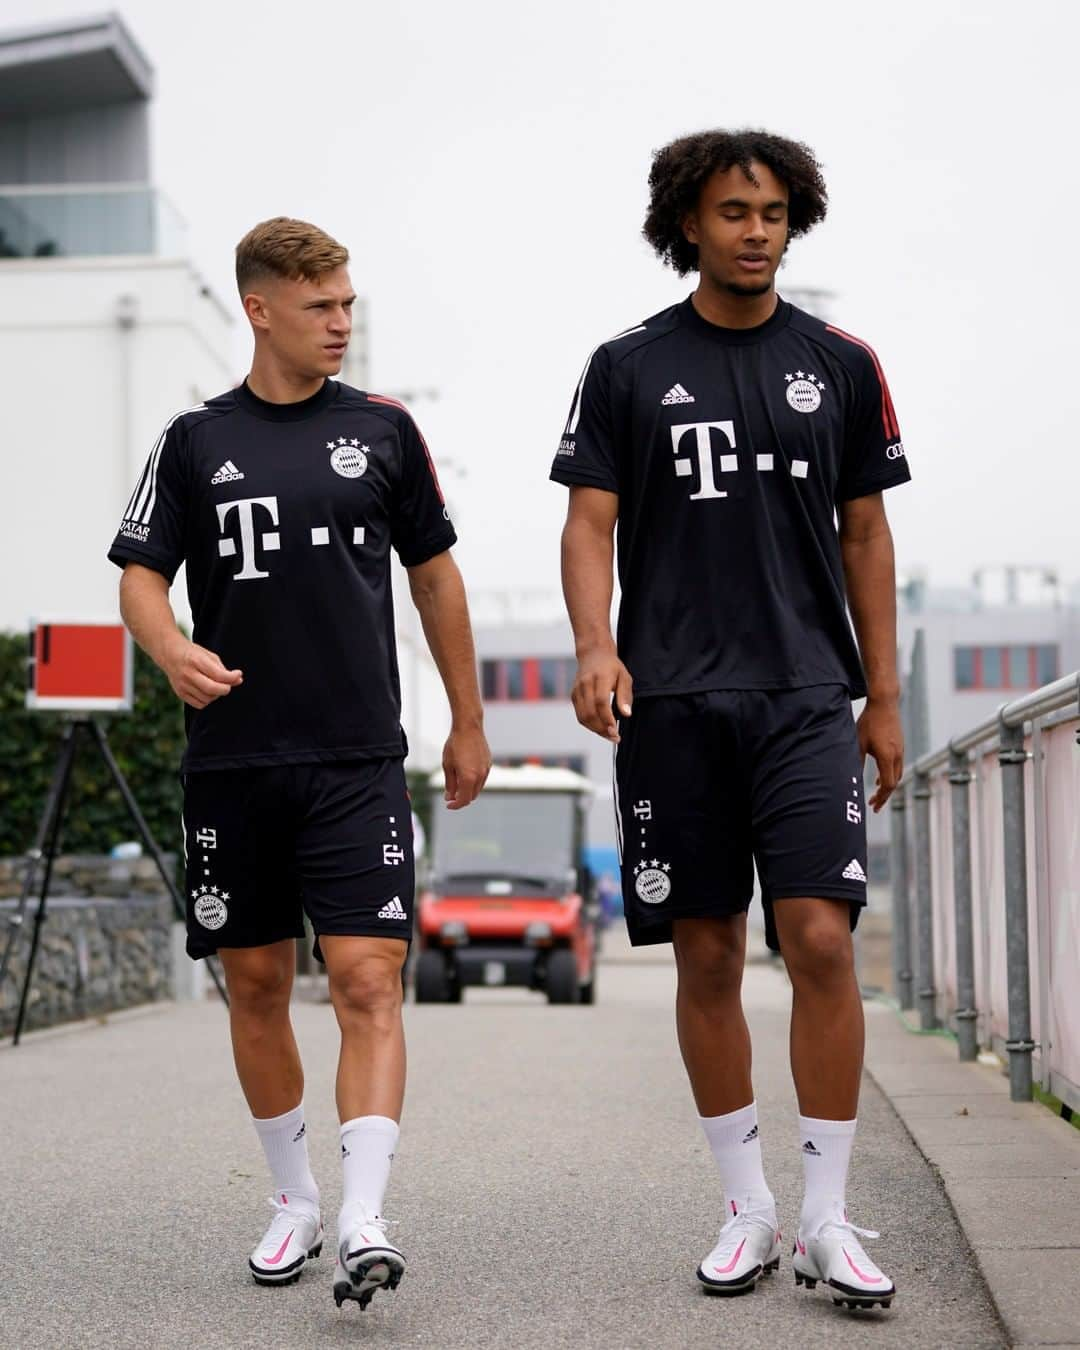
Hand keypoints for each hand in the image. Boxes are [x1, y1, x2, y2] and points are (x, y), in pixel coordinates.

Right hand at [162, 636, 242, 709]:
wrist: (170, 654)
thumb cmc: (194, 654)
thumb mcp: (210, 656)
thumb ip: (224, 670)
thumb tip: (239, 680)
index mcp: (197, 661)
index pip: (219, 675)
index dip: (232, 677)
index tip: (238, 674)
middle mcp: (188, 674)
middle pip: (213, 689)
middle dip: (225, 689)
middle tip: (228, 685)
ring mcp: (183, 685)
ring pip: (207, 698)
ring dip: (216, 694)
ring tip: (215, 685)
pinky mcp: (180, 693)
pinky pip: (199, 704)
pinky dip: (207, 700)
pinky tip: (207, 691)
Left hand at [443, 723, 490, 809]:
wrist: (468, 727)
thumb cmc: (455, 745)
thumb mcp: (448, 765)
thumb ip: (450, 784)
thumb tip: (449, 797)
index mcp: (468, 778)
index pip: (463, 800)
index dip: (455, 805)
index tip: (448, 805)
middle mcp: (480, 776)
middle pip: (472, 796)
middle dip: (461, 799)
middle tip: (450, 796)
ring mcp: (486, 770)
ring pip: (478, 788)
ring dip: (468, 791)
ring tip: (456, 784)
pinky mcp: (488, 764)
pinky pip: (482, 779)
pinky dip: (474, 782)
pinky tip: (465, 774)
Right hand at [572, 646, 632, 741]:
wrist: (593, 654)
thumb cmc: (612, 667)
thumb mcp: (624, 677)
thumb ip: (625, 696)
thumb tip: (626, 714)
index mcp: (600, 678)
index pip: (601, 702)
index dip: (607, 718)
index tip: (616, 731)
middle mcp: (585, 684)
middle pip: (590, 712)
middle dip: (602, 728)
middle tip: (615, 737)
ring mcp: (577, 690)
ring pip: (583, 716)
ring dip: (596, 729)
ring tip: (608, 735)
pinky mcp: (573, 695)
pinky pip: (580, 715)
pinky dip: (589, 724)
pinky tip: (600, 727)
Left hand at [857, 696, 903, 810]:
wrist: (884, 703)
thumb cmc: (869, 722)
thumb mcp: (858, 742)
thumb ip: (856, 761)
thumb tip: (850, 778)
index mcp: (887, 757)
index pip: (888, 785)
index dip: (881, 798)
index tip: (873, 805)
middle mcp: (897, 755)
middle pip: (894, 782)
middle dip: (884, 795)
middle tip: (874, 804)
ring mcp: (900, 750)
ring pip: (897, 774)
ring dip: (887, 785)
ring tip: (877, 792)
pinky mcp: (899, 745)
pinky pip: (897, 765)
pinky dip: (889, 774)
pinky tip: (881, 775)